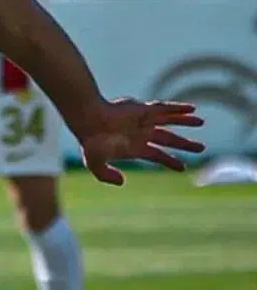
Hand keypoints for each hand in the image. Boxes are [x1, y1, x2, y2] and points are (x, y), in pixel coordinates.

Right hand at [76, 99, 205, 184]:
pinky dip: (178, 108)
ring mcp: (143, 120)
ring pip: (169, 121)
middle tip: (201, 148)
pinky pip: (164, 108)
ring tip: (201, 122)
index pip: (157, 155)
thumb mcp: (95, 164)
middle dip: (185, 144)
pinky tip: (192, 109)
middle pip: (168, 138)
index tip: (183, 167)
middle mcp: (141, 133)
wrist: (88, 119)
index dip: (170, 161)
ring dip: (185, 121)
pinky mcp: (143, 108)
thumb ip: (105, 176)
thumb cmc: (91, 141)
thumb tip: (122, 182)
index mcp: (133, 147)